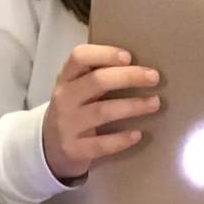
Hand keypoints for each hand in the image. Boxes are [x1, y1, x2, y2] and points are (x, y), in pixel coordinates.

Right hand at [43, 44, 160, 182]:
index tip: (129, 56)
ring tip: (154, 103)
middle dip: (128, 77)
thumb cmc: (74, 109)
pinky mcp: (74, 149)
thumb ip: (96, 75)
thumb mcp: (76, 88)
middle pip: (97, 82)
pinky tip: (138, 134)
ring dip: (132, 106)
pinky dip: (121, 139)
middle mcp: (64, 98)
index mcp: (66, 78)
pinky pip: (100, 144)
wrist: (49, 146)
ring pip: (102, 111)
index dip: (104, 54)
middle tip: (154, 77)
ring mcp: (67, 125)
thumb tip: (141, 65)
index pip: (79, 57)